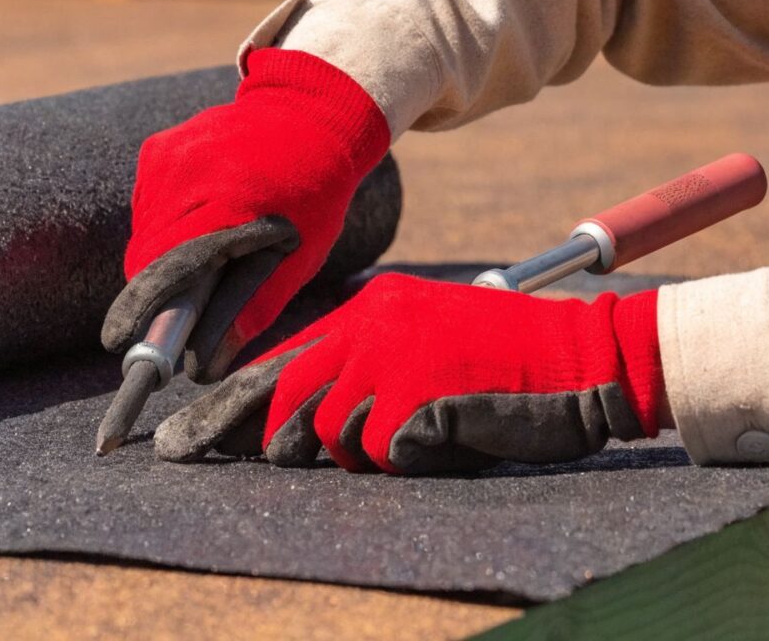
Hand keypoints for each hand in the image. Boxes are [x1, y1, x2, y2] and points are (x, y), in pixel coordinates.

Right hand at [102, 48, 391, 381]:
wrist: (309, 113)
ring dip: (162, 257)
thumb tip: (206, 366)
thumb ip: (253, 308)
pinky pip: (147, 206)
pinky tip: (204, 217)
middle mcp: (186, 174)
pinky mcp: (156, 149)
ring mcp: (166, 156)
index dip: (141, 309)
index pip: (166, 268)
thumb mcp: (300, 256)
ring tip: (205, 256)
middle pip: (146, 256)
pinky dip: (166, 225)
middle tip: (180, 312)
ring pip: (143, 233)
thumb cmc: (314, 191)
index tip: (120, 341)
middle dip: (157, 291)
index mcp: (228, 202)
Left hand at [154, 274, 667, 474]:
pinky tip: (449, 436)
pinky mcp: (415, 395)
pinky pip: (380, 453)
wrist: (587, 358)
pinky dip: (409, 460)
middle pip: (283, 392)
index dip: (228, 402)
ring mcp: (392, 358)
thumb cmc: (512, 366)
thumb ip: (369, 371)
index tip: (181, 432)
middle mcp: (373, 324)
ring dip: (362, 454)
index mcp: (374, 308)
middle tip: (196, 455)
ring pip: (330, 434)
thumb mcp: (428, 348)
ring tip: (420, 432)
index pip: (283, 357)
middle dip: (252, 435)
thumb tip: (298, 428)